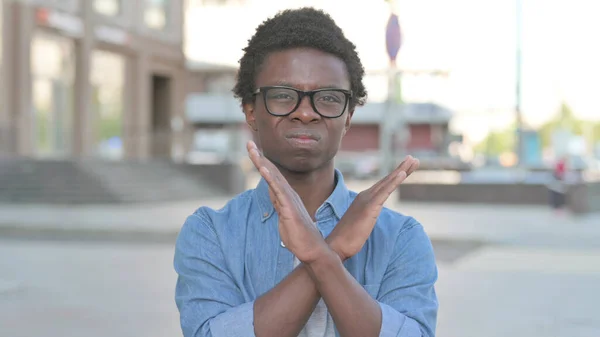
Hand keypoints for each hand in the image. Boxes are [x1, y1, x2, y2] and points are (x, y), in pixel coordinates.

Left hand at [247, 141, 327, 262]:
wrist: (313, 250)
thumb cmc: (300, 238)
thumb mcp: (284, 219)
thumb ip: (279, 206)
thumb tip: (274, 197)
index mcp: (286, 197)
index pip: (272, 177)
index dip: (262, 163)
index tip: (253, 152)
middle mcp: (289, 195)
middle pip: (272, 172)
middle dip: (259, 157)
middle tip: (249, 143)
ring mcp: (289, 200)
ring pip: (274, 177)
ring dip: (263, 163)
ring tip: (253, 150)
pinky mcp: (289, 208)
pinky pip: (278, 190)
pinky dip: (271, 178)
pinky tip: (263, 168)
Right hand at [327, 156, 419, 259]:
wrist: (336, 245)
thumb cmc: (347, 238)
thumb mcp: (361, 224)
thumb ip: (366, 217)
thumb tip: (369, 218)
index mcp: (364, 200)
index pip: (384, 186)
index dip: (396, 177)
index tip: (407, 168)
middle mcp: (365, 196)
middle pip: (387, 180)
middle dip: (402, 169)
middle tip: (415, 159)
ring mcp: (367, 200)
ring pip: (387, 182)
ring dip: (401, 170)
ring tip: (413, 161)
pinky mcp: (369, 207)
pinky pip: (384, 192)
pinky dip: (394, 181)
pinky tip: (402, 173)